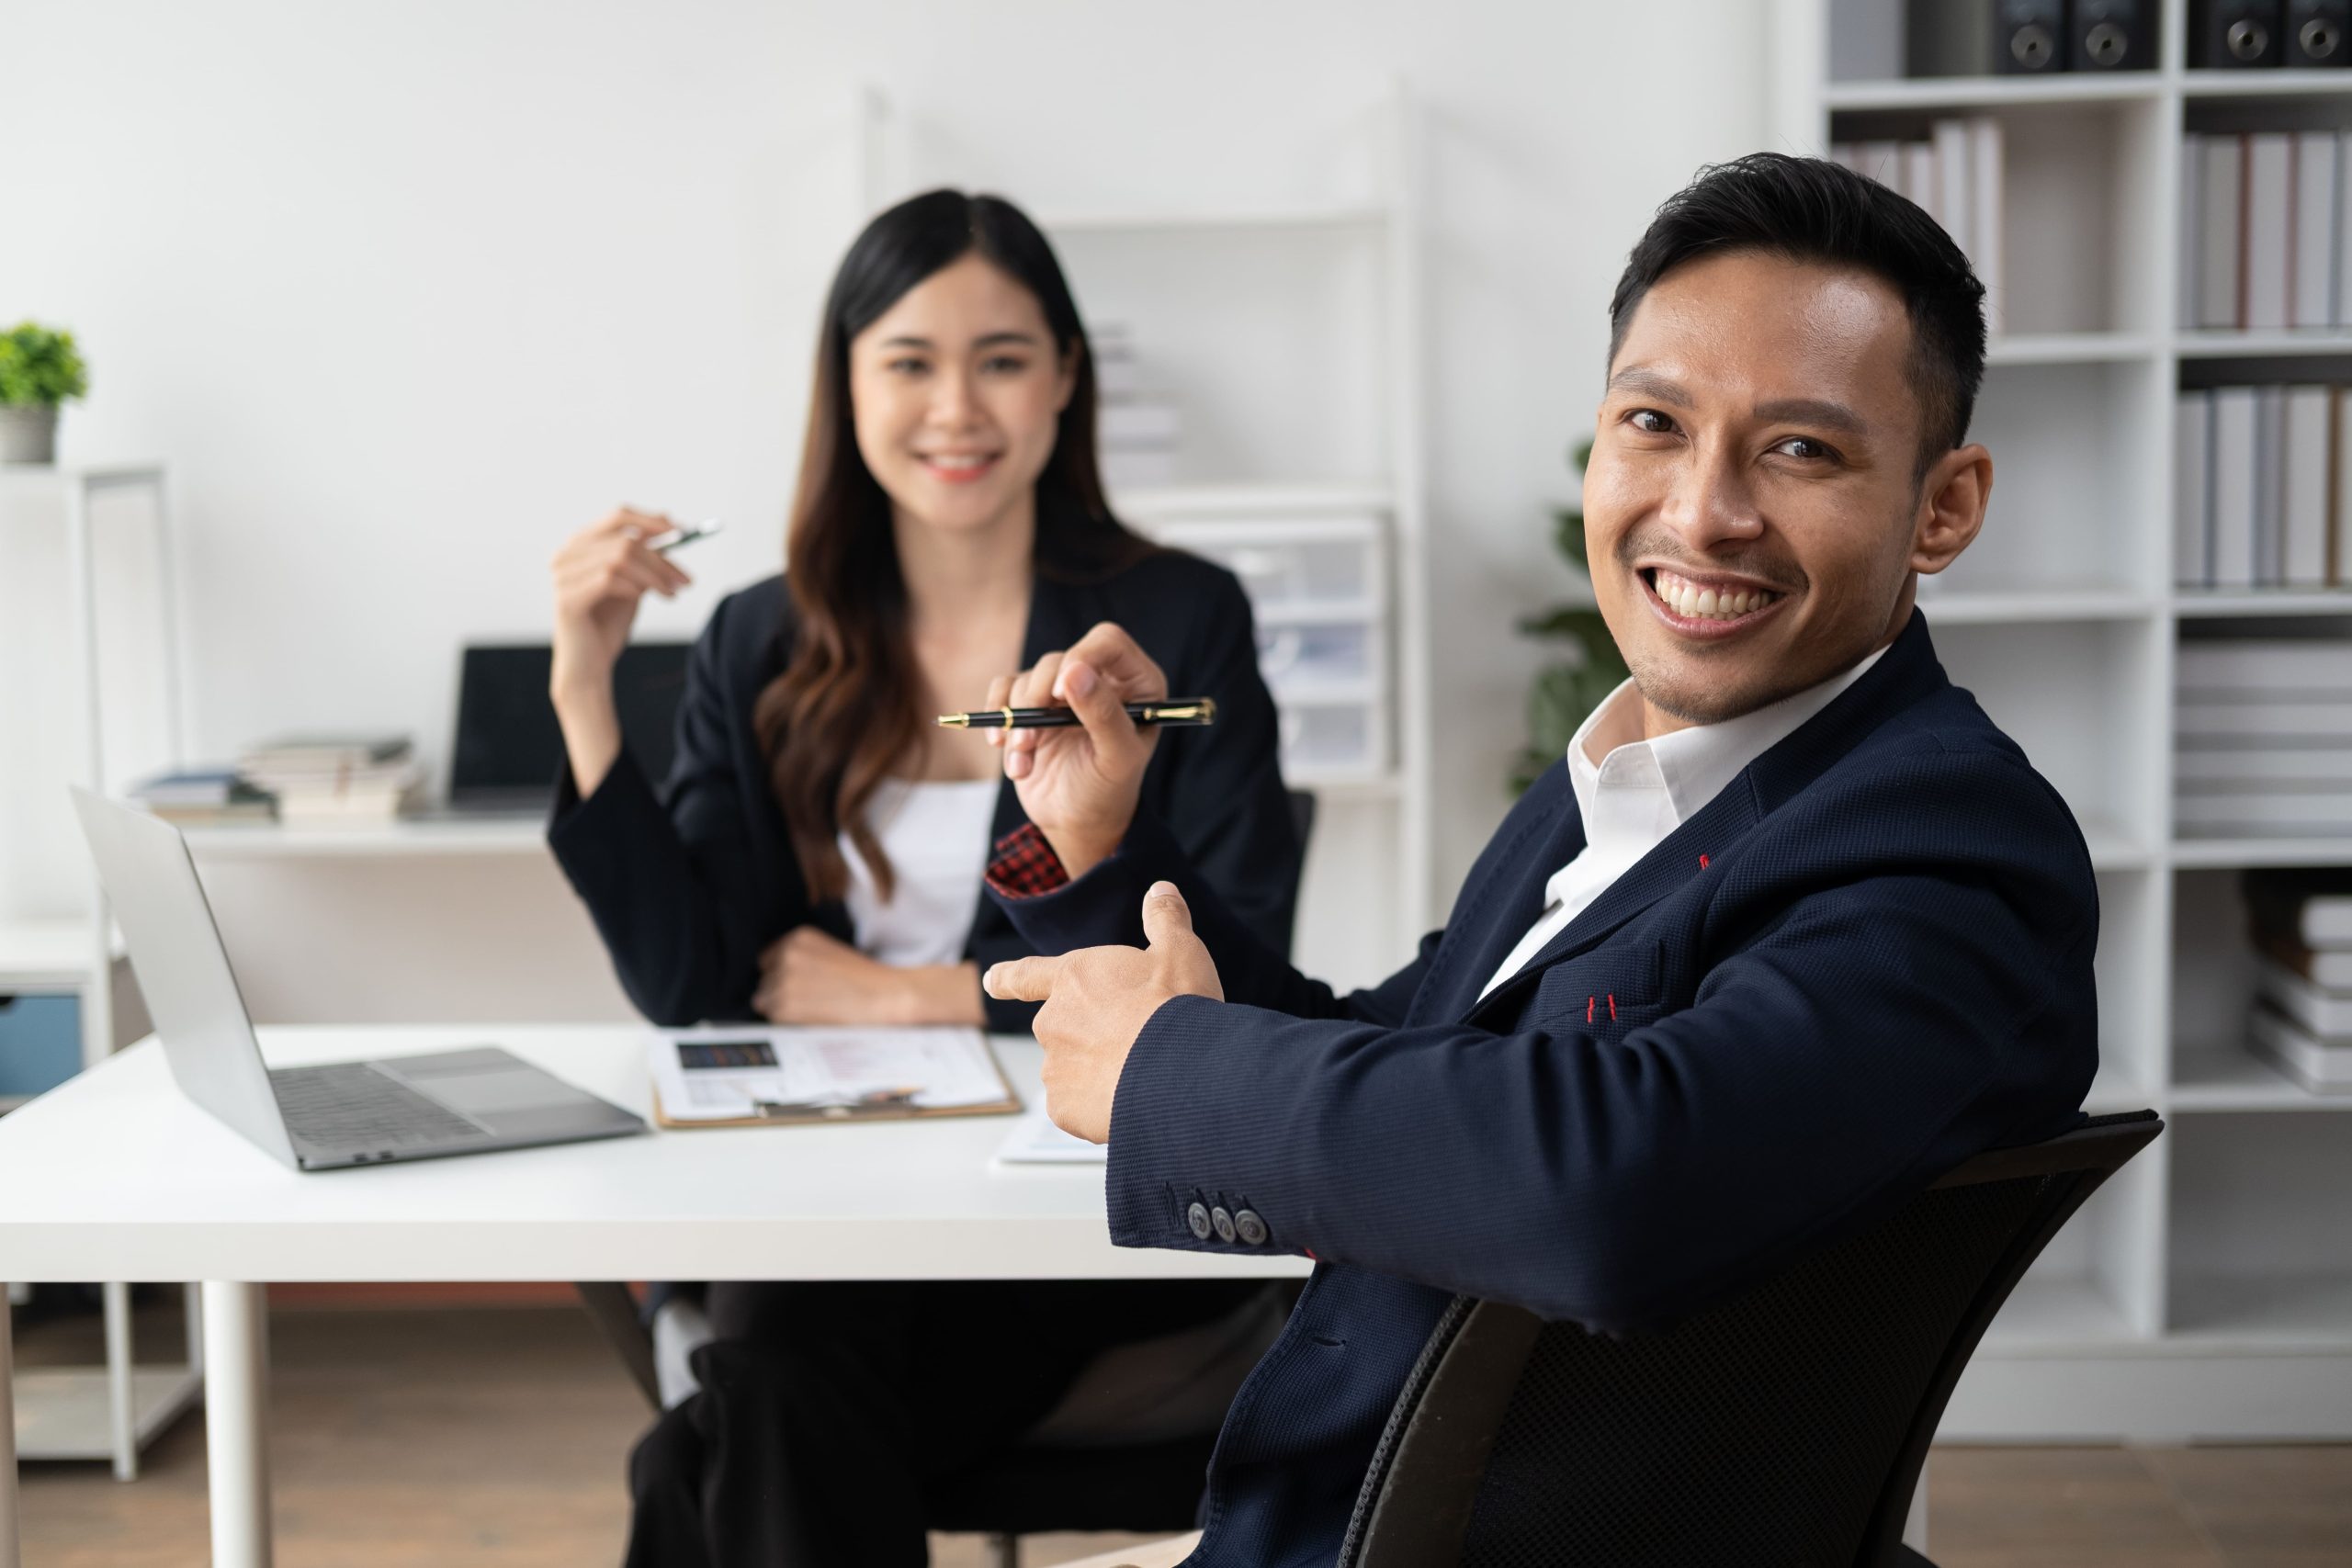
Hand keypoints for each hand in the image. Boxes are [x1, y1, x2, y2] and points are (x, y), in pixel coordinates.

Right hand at [549, 507, 691, 693]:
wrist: (590, 665)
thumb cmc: (608, 622)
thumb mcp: (632, 581)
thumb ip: (643, 554)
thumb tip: (669, 521)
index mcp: (580, 545)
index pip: (618, 517)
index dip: (652, 521)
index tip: (683, 531)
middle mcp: (566, 555)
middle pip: (624, 539)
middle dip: (661, 559)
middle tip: (685, 579)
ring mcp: (562, 576)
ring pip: (620, 558)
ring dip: (654, 576)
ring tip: (671, 593)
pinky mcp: (567, 598)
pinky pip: (609, 580)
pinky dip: (634, 587)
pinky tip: (643, 598)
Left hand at [754, 927, 980, 1026]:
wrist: (886, 995)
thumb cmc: (864, 979)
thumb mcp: (828, 952)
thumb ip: (800, 957)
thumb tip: (773, 976)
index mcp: (798, 937)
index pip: (768, 960)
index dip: (783, 976)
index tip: (804, 985)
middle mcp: (787, 954)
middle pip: (765, 980)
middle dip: (781, 991)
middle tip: (813, 999)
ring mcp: (783, 979)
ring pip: (764, 999)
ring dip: (782, 1007)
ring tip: (815, 1008)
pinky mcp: (784, 1005)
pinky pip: (772, 1017)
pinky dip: (787, 1021)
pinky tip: (813, 1017)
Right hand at [981, 622, 1166, 879]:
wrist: (1076, 820)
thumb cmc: (1107, 790)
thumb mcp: (1116, 758)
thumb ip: (1104, 714)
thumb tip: (1074, 670)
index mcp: (1136, 683)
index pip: (1107, 642)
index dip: (1082, 658)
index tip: (1062, 695)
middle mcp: (1100, 679)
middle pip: (1060, 660)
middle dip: (1039, 699)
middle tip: (1031, 738)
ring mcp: (1062, 691)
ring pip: (1029, 678)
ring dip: (1018, 721)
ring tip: (1023, 757)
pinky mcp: (1030, 704)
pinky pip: (1003, 691)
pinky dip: (998, 718)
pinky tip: (1003, 747)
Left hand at [982, 882, 1221, 1142]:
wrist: (1181, 1070)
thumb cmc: (1178, 1007)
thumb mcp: (1180, 952)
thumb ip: (1164, 919)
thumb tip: (1161, 889)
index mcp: (1074, 978)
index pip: (1028, 975)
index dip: (1007, 978)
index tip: (990, 982)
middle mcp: (1052, 1020)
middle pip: (1062, 1029)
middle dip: (1089, 1036)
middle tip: (1134, 1042)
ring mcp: (1053, 1067)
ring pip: (1071, 1070)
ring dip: (1096, 1072)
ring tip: (1140, 1073)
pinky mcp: (1062, 1108)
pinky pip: (1077, 1107)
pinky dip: (1097, 1106)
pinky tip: (1129, 1099)